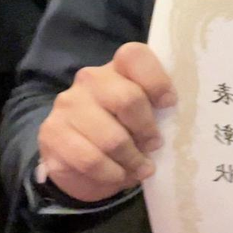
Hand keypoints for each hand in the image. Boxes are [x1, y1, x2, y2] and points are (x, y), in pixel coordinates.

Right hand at [37, 42, 175, 202]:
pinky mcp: (52, 133)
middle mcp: (90, 80)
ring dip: (132, 159)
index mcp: (118, 69)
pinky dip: (112, 173)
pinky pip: (91, 160)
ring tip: (141, 168)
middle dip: (147, 130)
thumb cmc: (124, 134)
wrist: (79, 162)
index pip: (135, 56)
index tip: (169, 104)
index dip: (157, 81)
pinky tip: (119, 175)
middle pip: (128, 99)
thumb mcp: (144, 119)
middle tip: (155, 145)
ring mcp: (68, 104)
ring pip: (111, 138)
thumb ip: (158, 113)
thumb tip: (180, 129)